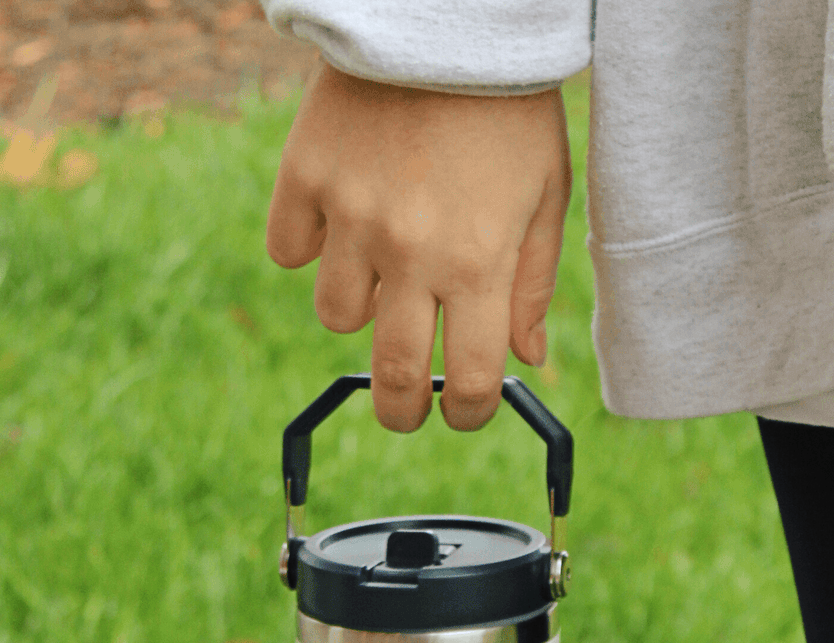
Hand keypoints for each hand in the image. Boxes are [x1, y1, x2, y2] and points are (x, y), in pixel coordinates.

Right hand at [266, 60, 571, 432]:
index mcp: (478, 264)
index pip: (467, 381)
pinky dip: (309, 248)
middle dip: (400, 411)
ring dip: (359, 310)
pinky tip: (339, 224)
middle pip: (392, 374)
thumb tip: (525, 362)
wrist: (447, 15)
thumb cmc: (509, 110)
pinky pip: (288, 249)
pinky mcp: (305, 176)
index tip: (464, 412)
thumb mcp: (546, 196)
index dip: (467, 413)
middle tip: (404, 411)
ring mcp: (351, 215)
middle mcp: (411, 251)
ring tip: (382, 273)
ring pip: (335, 315)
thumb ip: (532, 287)